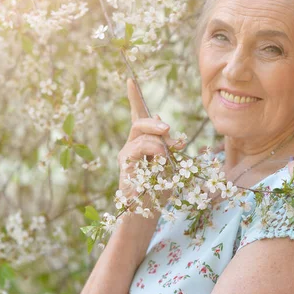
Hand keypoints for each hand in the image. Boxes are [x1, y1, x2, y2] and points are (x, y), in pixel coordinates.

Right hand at [117, 79, 183, 202]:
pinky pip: (138, 149)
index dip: (134, 98)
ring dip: (158, 141)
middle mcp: (131, 145)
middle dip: (155, 123)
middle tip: (169, 130)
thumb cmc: (160, 188)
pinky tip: (161, 157)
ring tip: (169, 154)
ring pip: (141, 134)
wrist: (148, 212)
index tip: (130, 80)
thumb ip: (166, 142)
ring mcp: (126, 155)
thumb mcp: (169, 161)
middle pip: (139, 122)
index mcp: (142, 142)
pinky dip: (152, 150)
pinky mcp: (124, 166)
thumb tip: (162, 121)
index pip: (137, 115)